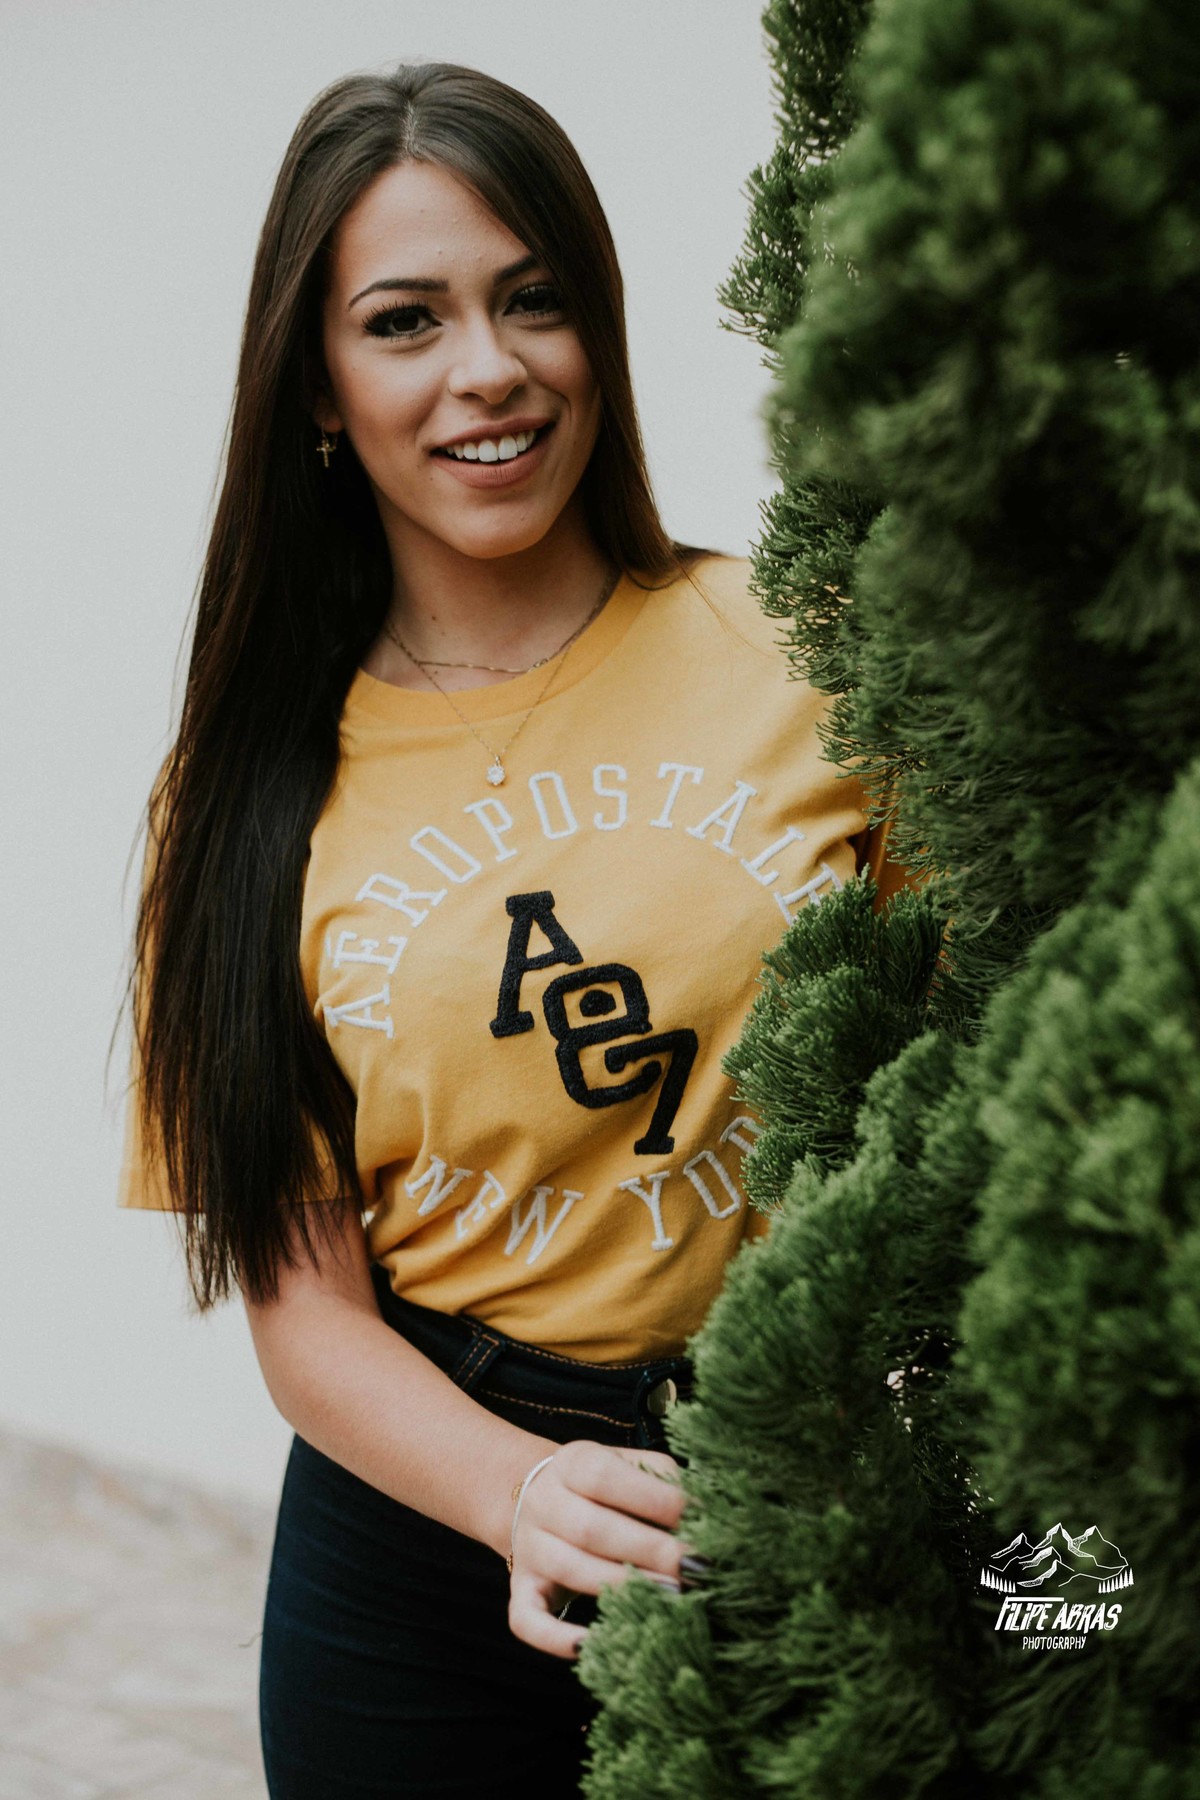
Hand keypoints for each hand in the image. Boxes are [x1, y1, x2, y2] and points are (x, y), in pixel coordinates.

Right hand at [506, 1439, 688, 1659]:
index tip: (699, 1520)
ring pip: (567, 1569)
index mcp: (571, 1463)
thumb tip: (704, 1511)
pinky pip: (527, 1619)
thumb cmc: (601, 1487)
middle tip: (696, 1567)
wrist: (534, 1498)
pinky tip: (592, 1646)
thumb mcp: (626, 1466)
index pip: (606, 1477)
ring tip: (673, 1596)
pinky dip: (555, 1638)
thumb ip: (660, 1480)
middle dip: (649, 1550)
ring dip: (622, 1586)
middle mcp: (542, 1503)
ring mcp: (528, 1549)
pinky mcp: (521, 1591)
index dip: (654, 1499)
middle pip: (590, 1527)